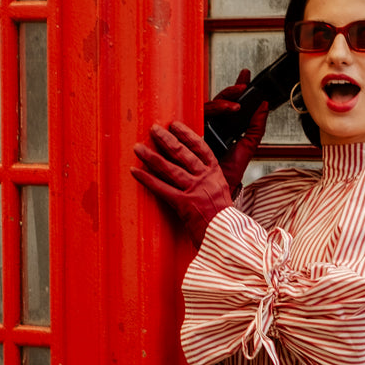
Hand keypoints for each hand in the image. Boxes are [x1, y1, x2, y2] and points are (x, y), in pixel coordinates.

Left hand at [131, 120, 231, 246]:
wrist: (228, 239)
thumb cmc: (224, 223)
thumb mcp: (222, 197)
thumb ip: (209, 185)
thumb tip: (195, 175)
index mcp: (217, 176)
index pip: (202, 149)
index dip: (188, 135)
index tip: (176, 126)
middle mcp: (206, 180)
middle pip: (183, 154)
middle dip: (166, 140)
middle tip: (153, 129)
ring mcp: (195, 191)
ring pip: (170, 168)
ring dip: (152, 156)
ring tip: (138, 147)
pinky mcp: (184, 205)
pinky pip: (162, 188)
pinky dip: (147, 179)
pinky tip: (135, 171)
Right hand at [204, 69, 268, 192]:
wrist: (218, 189)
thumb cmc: (230, 171)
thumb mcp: (248, 146)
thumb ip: (256, 126)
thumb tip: (265, 106)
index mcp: (223, 126)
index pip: (229, 103)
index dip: (237, 89)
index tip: (246, 75)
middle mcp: (209, 124)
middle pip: (218, 102)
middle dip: (230, 92)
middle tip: (243, 86)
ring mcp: (198, 128)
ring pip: (207, 107)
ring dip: (222, 103)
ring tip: (237, 106)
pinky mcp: (189, 134)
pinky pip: (197, 117)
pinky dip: (211, 113)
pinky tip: (223, 113)